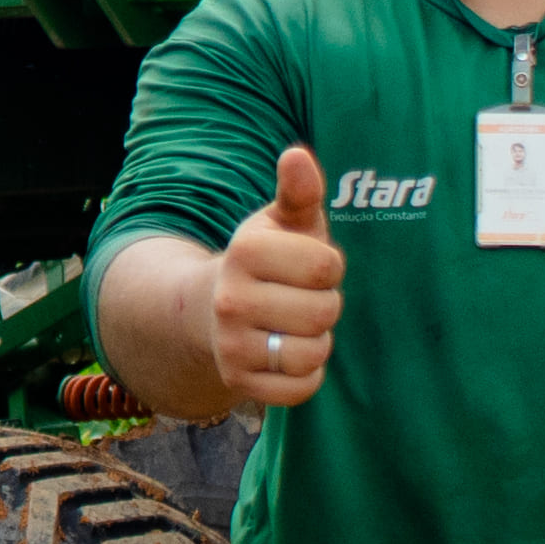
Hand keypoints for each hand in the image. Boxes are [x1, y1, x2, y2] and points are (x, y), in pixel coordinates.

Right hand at [212, 150, 344, 409]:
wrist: (215, 309)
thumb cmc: (269, 260)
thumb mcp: (285, 222)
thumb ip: (299, 191)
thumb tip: (297, 155)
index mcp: (246, 250)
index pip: (326, 266)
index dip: (329, 267)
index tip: (310, 265)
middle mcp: (230, 298)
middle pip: (323, 312)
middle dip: (325, 305)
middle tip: (302, 298)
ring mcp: (230, 344)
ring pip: (312, 353)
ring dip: (317, 341)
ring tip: (296, 325)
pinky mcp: (237, 382)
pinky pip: (300, 389)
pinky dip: (306, 375)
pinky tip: (288, 354)